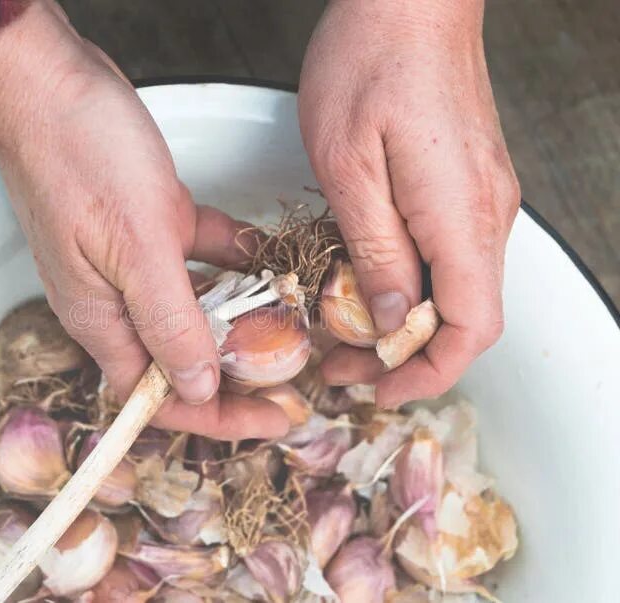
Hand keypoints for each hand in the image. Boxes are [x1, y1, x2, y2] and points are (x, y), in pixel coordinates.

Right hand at [0, 0, 288, 439]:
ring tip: (294, 321)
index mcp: (102, 319)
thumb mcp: (134, 248)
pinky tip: (267, 255)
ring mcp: (135, 260)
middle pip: (184, 357)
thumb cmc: (77, 158)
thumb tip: (197, 387)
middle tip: (297, 375)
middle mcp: (117, 299)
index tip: (274, 418)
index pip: (160, 396)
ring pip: (197, 306)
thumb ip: (168, 322)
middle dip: (241, 372)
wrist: (47, 80)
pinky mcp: (151, 222)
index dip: (219, 416)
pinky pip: (201, 253)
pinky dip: (233, 257)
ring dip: (243, 315)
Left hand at [299, 0, 520, 406]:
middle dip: (404, 355)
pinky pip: (449, 253)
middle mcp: (486, 213)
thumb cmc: (372, 60)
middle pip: (466, 317)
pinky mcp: (468, 181)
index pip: (470, 328)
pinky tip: (365, 280)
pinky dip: (411, 283)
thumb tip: (394, 317)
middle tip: (341, 362)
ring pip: (457, 289)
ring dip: (405, 321)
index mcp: (460, 216)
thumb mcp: (349, 165)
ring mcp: (483, 197)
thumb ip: (375, 248)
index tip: (376, 388)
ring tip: (342, 329)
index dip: (427, 372)